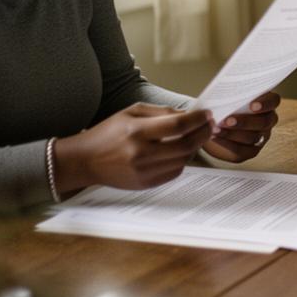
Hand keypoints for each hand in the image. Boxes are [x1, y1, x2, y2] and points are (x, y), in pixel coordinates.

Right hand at [54, 103, 213, 193]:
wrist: (86, 160)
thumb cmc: (109, 132)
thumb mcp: (132, 112)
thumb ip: (162, 112)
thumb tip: (189, 114)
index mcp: (137, 132)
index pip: (178, 125)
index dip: (198, 119)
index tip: (207, 114)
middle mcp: (141, 154)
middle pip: (186, 144)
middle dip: (204, 133)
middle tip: (210, 125)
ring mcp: (144, 172)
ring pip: (184, 160)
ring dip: (195, 146)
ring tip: (197, 135)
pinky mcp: (146, 184)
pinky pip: (175, 172)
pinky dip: (183, 160)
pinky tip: (181, 150)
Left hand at [202, 91, 280, 162]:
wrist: (216, 123)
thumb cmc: (225, 104)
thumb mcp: (229, 96)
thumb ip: (231, 95)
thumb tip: (220, 98)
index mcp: (267, 102)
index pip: (273, 101)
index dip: (265, 104)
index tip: (252, 105)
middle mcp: (268, 120)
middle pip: (264, 122)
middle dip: (245, 122)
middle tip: (227, 120)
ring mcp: (261, 137)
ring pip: (252, 137)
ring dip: (232, 133)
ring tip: (216, 129)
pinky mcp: (251, 151)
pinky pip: (241, 150)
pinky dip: (226, 143)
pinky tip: (214, 137)